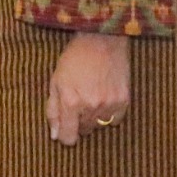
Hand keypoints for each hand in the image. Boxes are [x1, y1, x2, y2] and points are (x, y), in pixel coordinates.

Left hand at [46, 31, 130, 145]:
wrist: (101, 40)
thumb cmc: (74, 59)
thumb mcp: (55, 82)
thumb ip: (53, 111)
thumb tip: (56, 136)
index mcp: (71, 102)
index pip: (68, 137)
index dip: (65, 136)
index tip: (66, 130)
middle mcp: (90, 106)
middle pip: (84, 131)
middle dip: (79, 120)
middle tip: (79, 101)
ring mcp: (109, 104)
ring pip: (99, 126)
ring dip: (94, 116)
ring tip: (92, 94)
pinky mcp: (124, 101)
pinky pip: (116, 120)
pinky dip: (110, 113)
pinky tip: (105, 96)